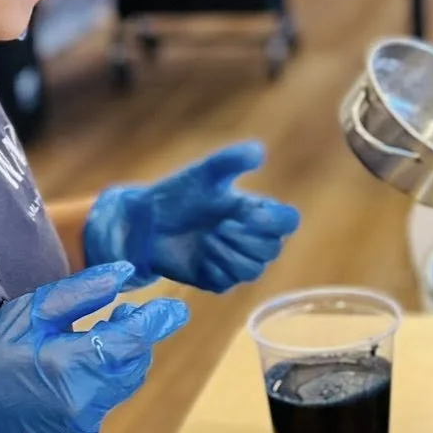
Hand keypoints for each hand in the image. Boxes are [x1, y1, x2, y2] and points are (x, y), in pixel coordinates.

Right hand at [0, 262, 188, 432]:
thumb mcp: (24, 316)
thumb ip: (78, 294)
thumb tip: (122, 275)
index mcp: (72, 367)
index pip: (134, 340)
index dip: (158, 321)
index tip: (177, 307)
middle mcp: (88, 400)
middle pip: (135, 362)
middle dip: (137, 336)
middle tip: (124, 313)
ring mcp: (85, 422)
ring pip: (124, 381)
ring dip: (122, 355)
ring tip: (104, 331)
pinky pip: (106, 398)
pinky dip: (104, 376)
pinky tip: (80, 363)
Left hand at [83, 141, 300, 292]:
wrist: (145, 222)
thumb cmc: (177, 194)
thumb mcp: (204, 174)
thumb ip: (231, 161)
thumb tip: (258, 150)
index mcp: (255, 212)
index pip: (287, 222)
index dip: (275, 222)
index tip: (249, 214)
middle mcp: (250, 238)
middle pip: (272, 249)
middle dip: (245, 239)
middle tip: (219, 226)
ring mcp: (234, 261)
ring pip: (253, 270)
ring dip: (229, 254)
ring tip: (206, 240)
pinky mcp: (216, 279)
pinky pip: (228, 282)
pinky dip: (213, 268)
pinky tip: (198, 256)